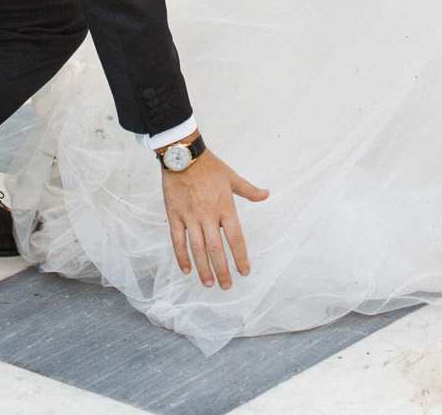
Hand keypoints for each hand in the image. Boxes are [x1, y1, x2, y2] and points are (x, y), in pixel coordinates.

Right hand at [162, 148, 267, 289]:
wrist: (183, 155)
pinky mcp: (174, 216)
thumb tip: (267, 194)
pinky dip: (182, 256)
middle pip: (216, 249)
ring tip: (209, 283)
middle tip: (227, 286)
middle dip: (222, 270)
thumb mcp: (232, 177)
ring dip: (203, 268)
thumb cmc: (210, 166)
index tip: (245, 272)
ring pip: (198, 249)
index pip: (236, 238)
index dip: (240, 257)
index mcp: (225, 207)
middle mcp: (208, 215)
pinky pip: (178, 240)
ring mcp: (190, 217)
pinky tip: (187, 269)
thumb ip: (249, 190)